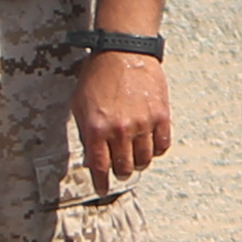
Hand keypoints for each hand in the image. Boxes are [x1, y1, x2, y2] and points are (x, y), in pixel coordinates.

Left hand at [76, 51, 171, 185]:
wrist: (123, 52)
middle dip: (120, 172)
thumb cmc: (97, 76)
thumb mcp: (79, 105)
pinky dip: (156, 150)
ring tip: (136, 158)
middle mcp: (119, 130)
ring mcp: (142, 124)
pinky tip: (150, 146)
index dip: (101, 182)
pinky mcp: (160, 116)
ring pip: (144, 160)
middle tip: (119, 170)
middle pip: (124, 167)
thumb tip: (91, 157)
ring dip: (139, 163)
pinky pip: (162, 145)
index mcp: (96, 128)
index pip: (99, 167)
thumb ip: (85, 133)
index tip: (102, 189)